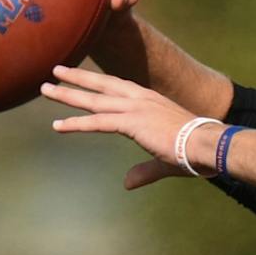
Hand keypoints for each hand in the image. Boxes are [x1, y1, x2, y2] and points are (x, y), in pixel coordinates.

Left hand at [42, 64, 212, 188]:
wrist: (210, 145)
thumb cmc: (197, 152)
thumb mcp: (165, 159)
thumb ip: (144, 171)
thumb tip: (126, 183)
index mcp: (152, 102)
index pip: (119, 88)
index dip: (99, 83)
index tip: (83, 78)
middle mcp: (142, 99)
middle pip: (102, 85)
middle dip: (77, 78)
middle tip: (55, 71)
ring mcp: (136, 109)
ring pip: (94, 100)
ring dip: (68, 95)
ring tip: (45, 89)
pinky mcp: (132, 123)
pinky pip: (98, 122)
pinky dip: (76, 123)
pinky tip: (58, 125)